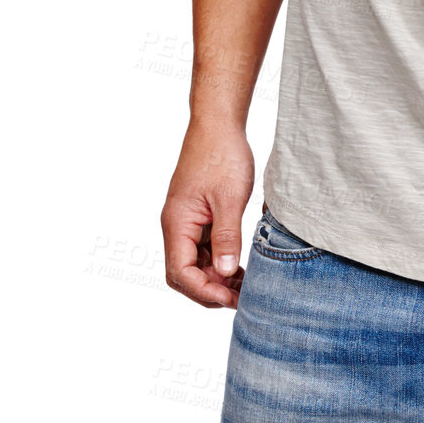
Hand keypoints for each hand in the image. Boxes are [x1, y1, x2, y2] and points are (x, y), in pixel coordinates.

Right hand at [161, 126, 254, 308]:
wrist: (218, 124)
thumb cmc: (222, 155)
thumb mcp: (230, 198)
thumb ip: (227, 236)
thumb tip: (223, 272)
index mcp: (177, 223)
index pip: (180, 273)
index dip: (204, 291)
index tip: (232, 298)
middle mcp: (177, 226)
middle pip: (184, 274)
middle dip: (209, 291)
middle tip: (242, 298)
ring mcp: (187, 222)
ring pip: (195, 264)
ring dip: (216, 278)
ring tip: (246, 286)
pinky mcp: (199, 216)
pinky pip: (204, 249)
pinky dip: (220, 262)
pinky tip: (241, 266)